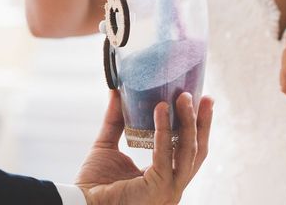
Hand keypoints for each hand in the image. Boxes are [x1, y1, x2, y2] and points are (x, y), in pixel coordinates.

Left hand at [76, 90, 213, 204]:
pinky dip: (165, 130)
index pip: (190, 150)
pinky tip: (160, 109)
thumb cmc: (94, 183)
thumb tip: (116, 91)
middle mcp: (171, 185)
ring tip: (184, 97)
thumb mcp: (108, 144)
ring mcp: (168, 190)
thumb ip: (115, 120)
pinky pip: (165, 155)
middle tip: (205, 96)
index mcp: (165, 177)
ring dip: (188, 122)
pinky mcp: (158, 189)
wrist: (79, 204)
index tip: (201, 100)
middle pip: (197, 151)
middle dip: (202, 122)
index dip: (198, 126)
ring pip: (188, 152)